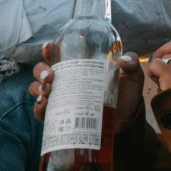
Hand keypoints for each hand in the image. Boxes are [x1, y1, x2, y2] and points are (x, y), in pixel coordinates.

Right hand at [28, 41, 144, 131]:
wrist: (127, 122)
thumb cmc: (126, 95)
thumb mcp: (132, 76)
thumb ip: (131, 64)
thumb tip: (123, 60)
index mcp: (79, 67)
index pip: (58, 55)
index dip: (48, 50)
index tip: (48, 48)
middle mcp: (66, 81)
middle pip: (42, 71)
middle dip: (41, 71)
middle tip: (51, 76)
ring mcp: (61, 99)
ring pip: (38, 89)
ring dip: (38, 88)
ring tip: (48, 91)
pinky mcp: (60, 117)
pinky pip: (41, 112)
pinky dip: (39, 108)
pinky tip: (44, 105)